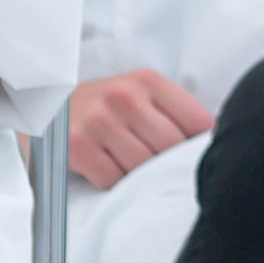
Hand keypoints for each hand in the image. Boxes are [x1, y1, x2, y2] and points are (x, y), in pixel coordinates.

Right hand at [67, 68, 222, 192]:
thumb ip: (174, 111)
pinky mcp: (77, 146)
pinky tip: (108, 167)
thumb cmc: (107, 106)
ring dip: (140, 174)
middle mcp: (124, 96)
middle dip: (168, 161)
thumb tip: (215, 141)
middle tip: (159, 165)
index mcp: (148, 81)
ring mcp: (99, 121)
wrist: (48, 104)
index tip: (193, 154)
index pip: (197, 121)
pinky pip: (112, 179)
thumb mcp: (141, 93)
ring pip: (143, 166)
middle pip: (171, 147)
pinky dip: (115, 182)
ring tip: (132, 165)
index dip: (199, 144)